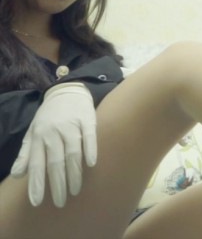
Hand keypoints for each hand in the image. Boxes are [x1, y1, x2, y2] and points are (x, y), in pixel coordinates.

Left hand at [10, 82, 96, 207]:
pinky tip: (91, 164)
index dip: (36, 183)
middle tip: (60, 202)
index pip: (37, 164)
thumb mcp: (33, 133)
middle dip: (57, 184)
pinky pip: (89, 136)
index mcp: (38, 137)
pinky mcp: (87, 120)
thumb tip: (16, 175)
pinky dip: (90, 150)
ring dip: (74, 173)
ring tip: (75, 191)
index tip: (37, 202)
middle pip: (55, 161)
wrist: (67, 91)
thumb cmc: (49, 117)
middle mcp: (53, 132)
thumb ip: (26, 154)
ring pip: (72, 152)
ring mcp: (71, 125)